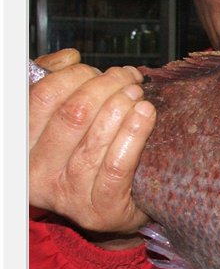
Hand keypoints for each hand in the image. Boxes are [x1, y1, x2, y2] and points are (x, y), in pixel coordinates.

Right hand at [29, 49, 155, 239]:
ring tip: (138, 93)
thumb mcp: (62, 123)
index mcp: (23, 145)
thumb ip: (58, 85)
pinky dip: (134, 134)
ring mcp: (68, 195)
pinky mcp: (100, 209)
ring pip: (95, 138)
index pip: (41, 98)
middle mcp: (37, 173)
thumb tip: (69, 58)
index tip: (98, 70)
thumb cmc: (89, 157)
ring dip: (122, 106)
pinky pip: (117, 165)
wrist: (115, 210)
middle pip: (73, 114)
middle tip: (128, 78)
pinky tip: (146, 115)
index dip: (74, 76)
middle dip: (105, 87)